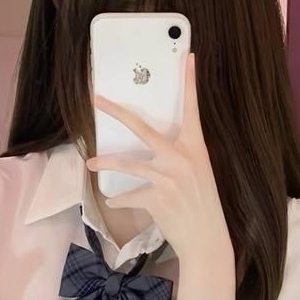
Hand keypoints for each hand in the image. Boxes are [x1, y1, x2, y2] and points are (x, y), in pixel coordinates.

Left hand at [85, 51, 233, 265]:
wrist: (207, 240)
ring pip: (128, 163)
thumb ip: (180, 157)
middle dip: (117, 112)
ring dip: (106, 163)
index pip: (192, 109)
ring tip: (92, 163)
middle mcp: (182, 158)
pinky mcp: (156, 198)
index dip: (189, 83)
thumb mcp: (199, 174)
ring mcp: (168, 177)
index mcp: (196, 148)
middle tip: (97, 100)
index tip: (187, 59)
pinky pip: (128, 195)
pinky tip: (114, 202)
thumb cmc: (203, 206)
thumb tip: (156, 148)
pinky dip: (120, 200)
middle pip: (143, 128)